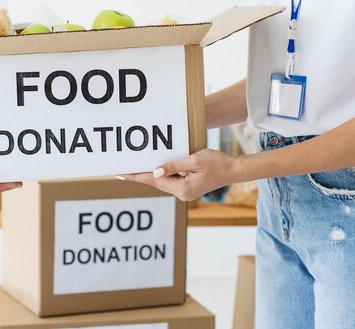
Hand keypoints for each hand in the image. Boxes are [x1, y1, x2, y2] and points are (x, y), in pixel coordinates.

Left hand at [120, 149, 239, 200]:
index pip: (153, 181)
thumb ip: (173, 166)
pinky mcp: (188, 189)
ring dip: (151, 175)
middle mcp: (182, 194)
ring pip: (163, 182)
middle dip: (140, 175)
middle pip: (156, 183)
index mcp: (182, 188)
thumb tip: (154, 172)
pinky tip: (154, 169)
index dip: (136, 176)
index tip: (120, 174)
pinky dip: (162, 175)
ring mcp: (185, 193)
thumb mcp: (194, 160)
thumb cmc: (217, 162)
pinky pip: (170, 181)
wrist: (234, 170)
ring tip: (134, 168)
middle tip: (122, 169)